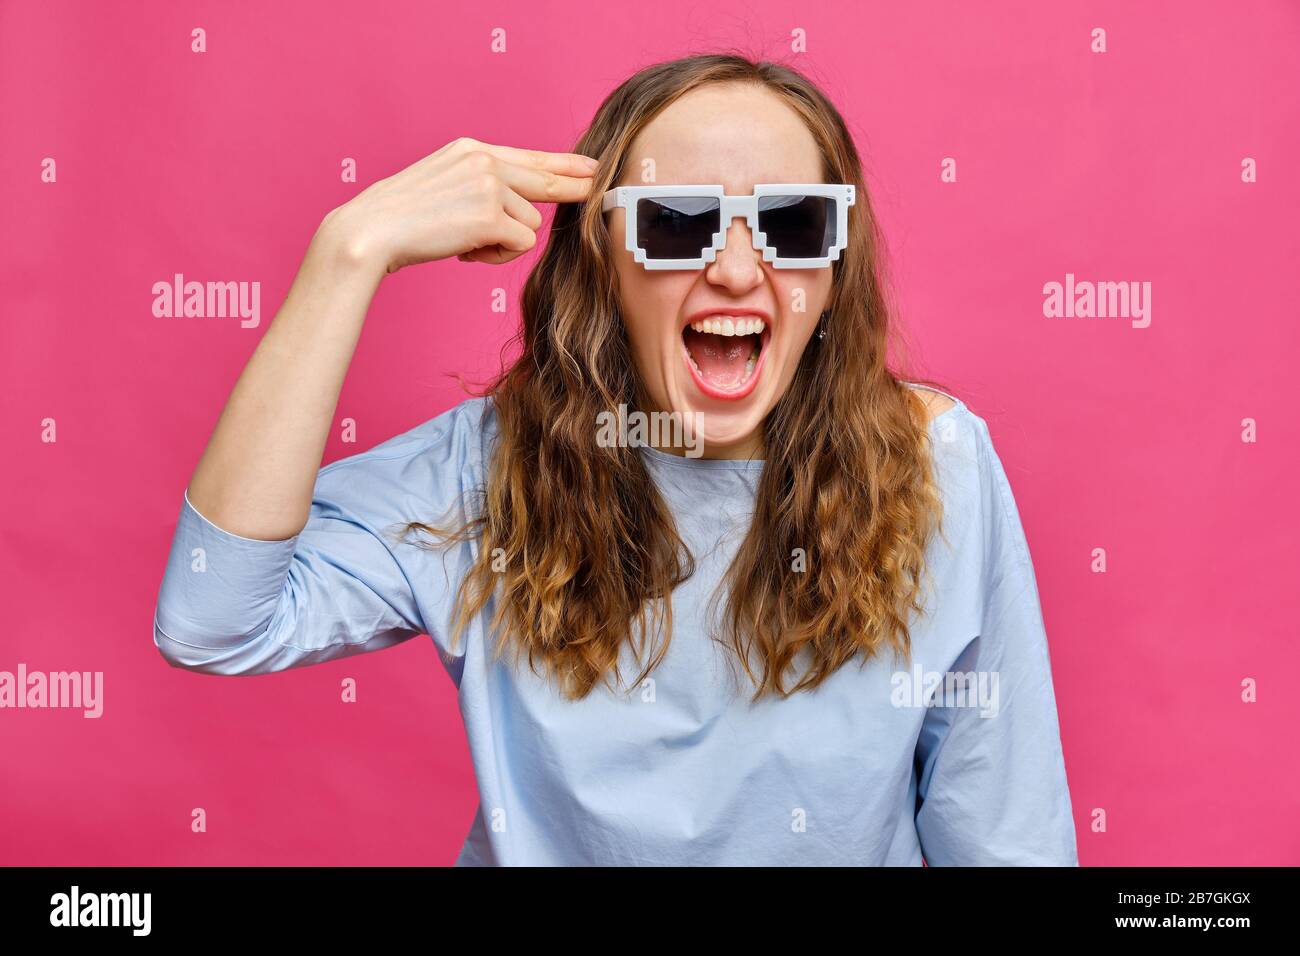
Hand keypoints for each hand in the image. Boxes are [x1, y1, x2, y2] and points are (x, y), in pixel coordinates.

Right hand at [320, 137, 599, 273]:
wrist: (369, 233)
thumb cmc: (401, 220)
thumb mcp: (444, 187)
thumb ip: (481, 187)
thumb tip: (520, 205)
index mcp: (471, 150)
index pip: (529, 156)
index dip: (563, 164)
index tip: (591, 167)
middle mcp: (484, 160)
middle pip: (546, 180)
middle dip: (572, 189)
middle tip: (599, 189)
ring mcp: (489, 185)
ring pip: (530, 224)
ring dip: (504, 244)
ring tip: (465, 243)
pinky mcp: (491, 214)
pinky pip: (521, 244)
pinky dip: (498, 257)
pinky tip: (465, 252)